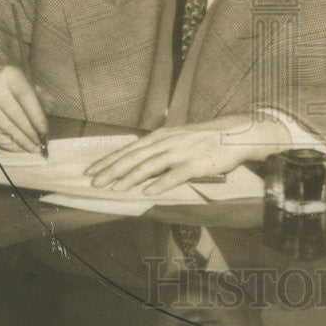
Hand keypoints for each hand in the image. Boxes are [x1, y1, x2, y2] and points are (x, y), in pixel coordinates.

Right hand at [0, 66, 46, 151]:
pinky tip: (20, 148)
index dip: (36, 116)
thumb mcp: (31, 87)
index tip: (45, 132)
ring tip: (33, 149)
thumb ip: (42, 98)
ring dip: (21, 141)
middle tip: (41, 145)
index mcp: (10, 75)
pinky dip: (8, 144)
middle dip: (30, 132)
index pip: (26, 96)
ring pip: (4, 126)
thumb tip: (49, 109)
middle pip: (15, 114)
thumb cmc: (17, 90)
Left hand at [84, 115, 291, 194]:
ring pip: (151, 165)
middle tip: (93, 183)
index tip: (90, 171)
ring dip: (130, 177)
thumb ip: (159, 148)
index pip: (129, 149)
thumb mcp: (178, 137)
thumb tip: (137, 160)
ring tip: (115, 188)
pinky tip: (148, 192)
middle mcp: (168, 141)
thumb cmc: (205, 138)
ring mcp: (182, 152)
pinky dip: (160, 183)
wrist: (236, 134)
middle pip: (135, 156)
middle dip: (111, 170)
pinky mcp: (197, 164)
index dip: (109, 160)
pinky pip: (176, 175)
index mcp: (162, 135)